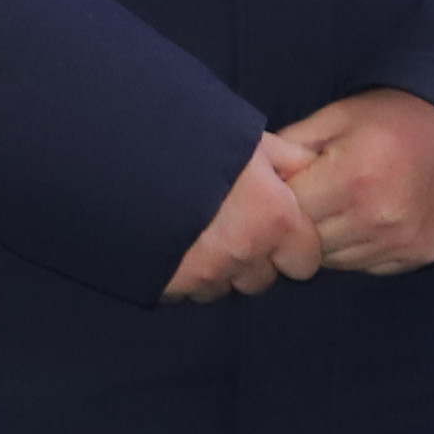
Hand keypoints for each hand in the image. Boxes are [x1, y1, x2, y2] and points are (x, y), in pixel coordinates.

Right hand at [162, 136, 326, 304]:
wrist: (121, 159)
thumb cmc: (195, 141)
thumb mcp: (252, 141)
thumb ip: (289, 160)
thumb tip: (312, 168)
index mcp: (274, 220)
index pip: (305, 261)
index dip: (293, 247)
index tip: (277, 230)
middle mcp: (245, 254)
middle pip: (262, 279)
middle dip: (253, 261)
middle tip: (231, 229)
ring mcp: (204, 274)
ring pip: (222, 288)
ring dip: (216, 270)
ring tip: (196, 236)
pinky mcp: (167, 286)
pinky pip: (186, 292)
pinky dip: (182, 276)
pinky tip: (170, 248)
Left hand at [277, 88, 433, 274]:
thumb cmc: (393, 115)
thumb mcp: (334, 117)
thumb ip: (289, 148)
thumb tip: (248, 176)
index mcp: (352, 177)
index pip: (286, 214)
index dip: (278, 202)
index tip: (286, 189)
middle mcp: (378, 216)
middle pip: (307, 244)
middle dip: (300, 224)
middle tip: (313, 198)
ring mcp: (403, 240)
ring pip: (334, 262)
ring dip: (329, 241)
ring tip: (342, 207)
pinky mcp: (421, 254)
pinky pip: (367, 267)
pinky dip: (359, 249)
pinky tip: (369, 219)